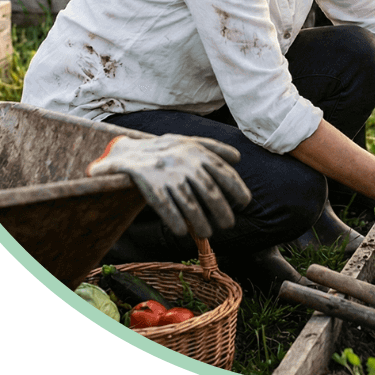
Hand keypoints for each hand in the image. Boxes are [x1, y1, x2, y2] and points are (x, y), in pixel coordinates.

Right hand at [88, 134, 250, 238]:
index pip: (222, 171)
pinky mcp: (150, 186)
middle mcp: (184, 162)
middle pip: (209, 191)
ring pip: (189, 203)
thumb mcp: (190, 142)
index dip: (237, 188)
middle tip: (229, 224)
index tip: (245, 202)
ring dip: (201, 221)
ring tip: (208, 233)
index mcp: (196, 151)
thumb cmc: (167, 150)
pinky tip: (183, 233)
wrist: (129, 152)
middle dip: (222, 210)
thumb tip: (238, 158)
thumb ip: (214, 148)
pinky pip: (166, 208)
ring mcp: (167, 175)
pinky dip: (176, 221)